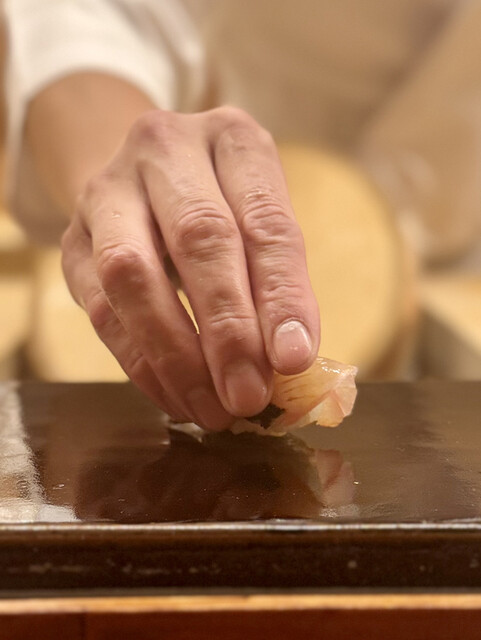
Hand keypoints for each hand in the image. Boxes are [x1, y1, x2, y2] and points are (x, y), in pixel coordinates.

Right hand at [61, 107, 319, 429]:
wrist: (143, 181)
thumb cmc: (221, 208)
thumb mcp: (260, 225)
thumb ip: (278, 284)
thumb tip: (288, 362)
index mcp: (232, 138)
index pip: (265, 219)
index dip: (281, 294)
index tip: (294, 358)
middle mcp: (165, 149)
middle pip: (199, 239)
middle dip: (228, 329)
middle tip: (249, 395)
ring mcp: (109, 191)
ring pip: (133, 274)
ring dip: (177, 355)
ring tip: (212, 408)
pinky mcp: (74, 241)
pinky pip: (101, 310)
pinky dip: (142, 363)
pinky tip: (175, 396)